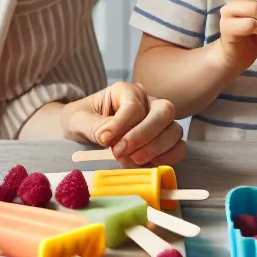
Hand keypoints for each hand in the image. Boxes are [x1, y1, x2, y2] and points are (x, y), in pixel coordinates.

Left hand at [59, 82, 184, 167]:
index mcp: (126, 91)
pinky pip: (178, 147)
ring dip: (156, 148)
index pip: (134, 105)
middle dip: (144, 135)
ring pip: (174, 130)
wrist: (81, 131)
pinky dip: (168, 158)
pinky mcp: (164, 140)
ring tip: (133, 160)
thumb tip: (107, 137)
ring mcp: (159, 121)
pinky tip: (149, 165)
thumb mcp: (78, 119)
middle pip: (163, 112)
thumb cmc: (81, 121)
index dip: (121, 124)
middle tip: (121, 152)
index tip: (104, 140)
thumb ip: (92, 125)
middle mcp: (148, 102)